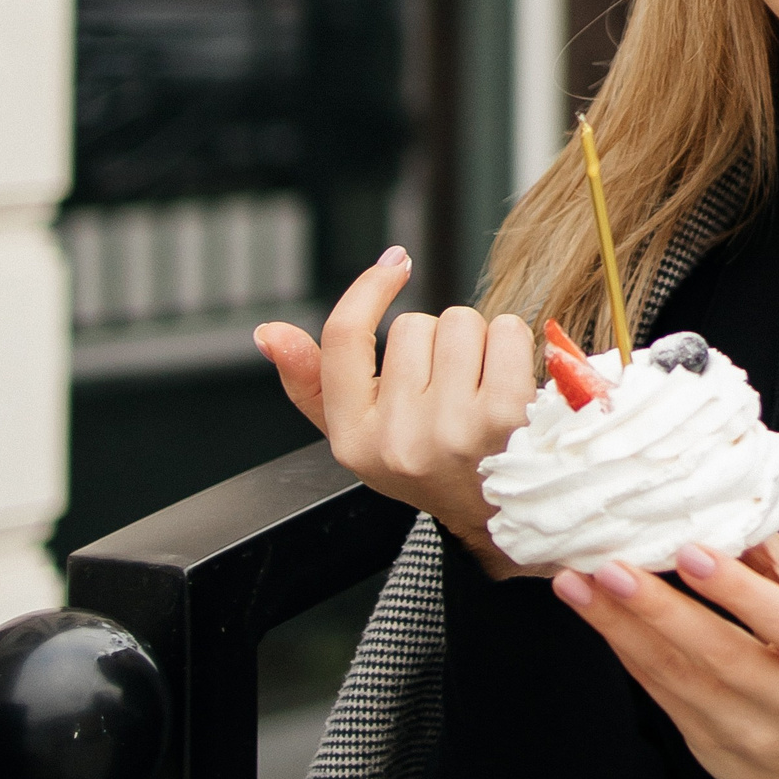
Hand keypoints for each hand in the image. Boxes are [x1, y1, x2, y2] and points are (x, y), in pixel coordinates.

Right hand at [253, 246, 536, 576]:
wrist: (501, 515)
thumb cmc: (432, 466)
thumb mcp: (362, 436)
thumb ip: (312, 383)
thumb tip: (267, 333)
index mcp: (354, 439)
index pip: (343, 338)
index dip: (368, 290)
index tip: (393, 264)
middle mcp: (399, 437)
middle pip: (414, 324)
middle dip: (436, 341)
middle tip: (451, 387)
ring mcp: (453, 427)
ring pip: (461, 322)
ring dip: (477, 340)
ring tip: (480, 386)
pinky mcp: (507, 415)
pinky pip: (505, 330)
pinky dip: (511, 344)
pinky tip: (510, 382)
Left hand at [556, 536, 778, 778]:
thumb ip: (776, 569)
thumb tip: (722, 512)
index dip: (739, 590)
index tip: (691, 552)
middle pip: (720, 656)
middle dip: (657, 610)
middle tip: (610, 568)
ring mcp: (747, 732)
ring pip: (676, 678)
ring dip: (620, 629)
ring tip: (578, 586)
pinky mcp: (708, 748)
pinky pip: (661, 694)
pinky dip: (626, 651)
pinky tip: (598, 617)